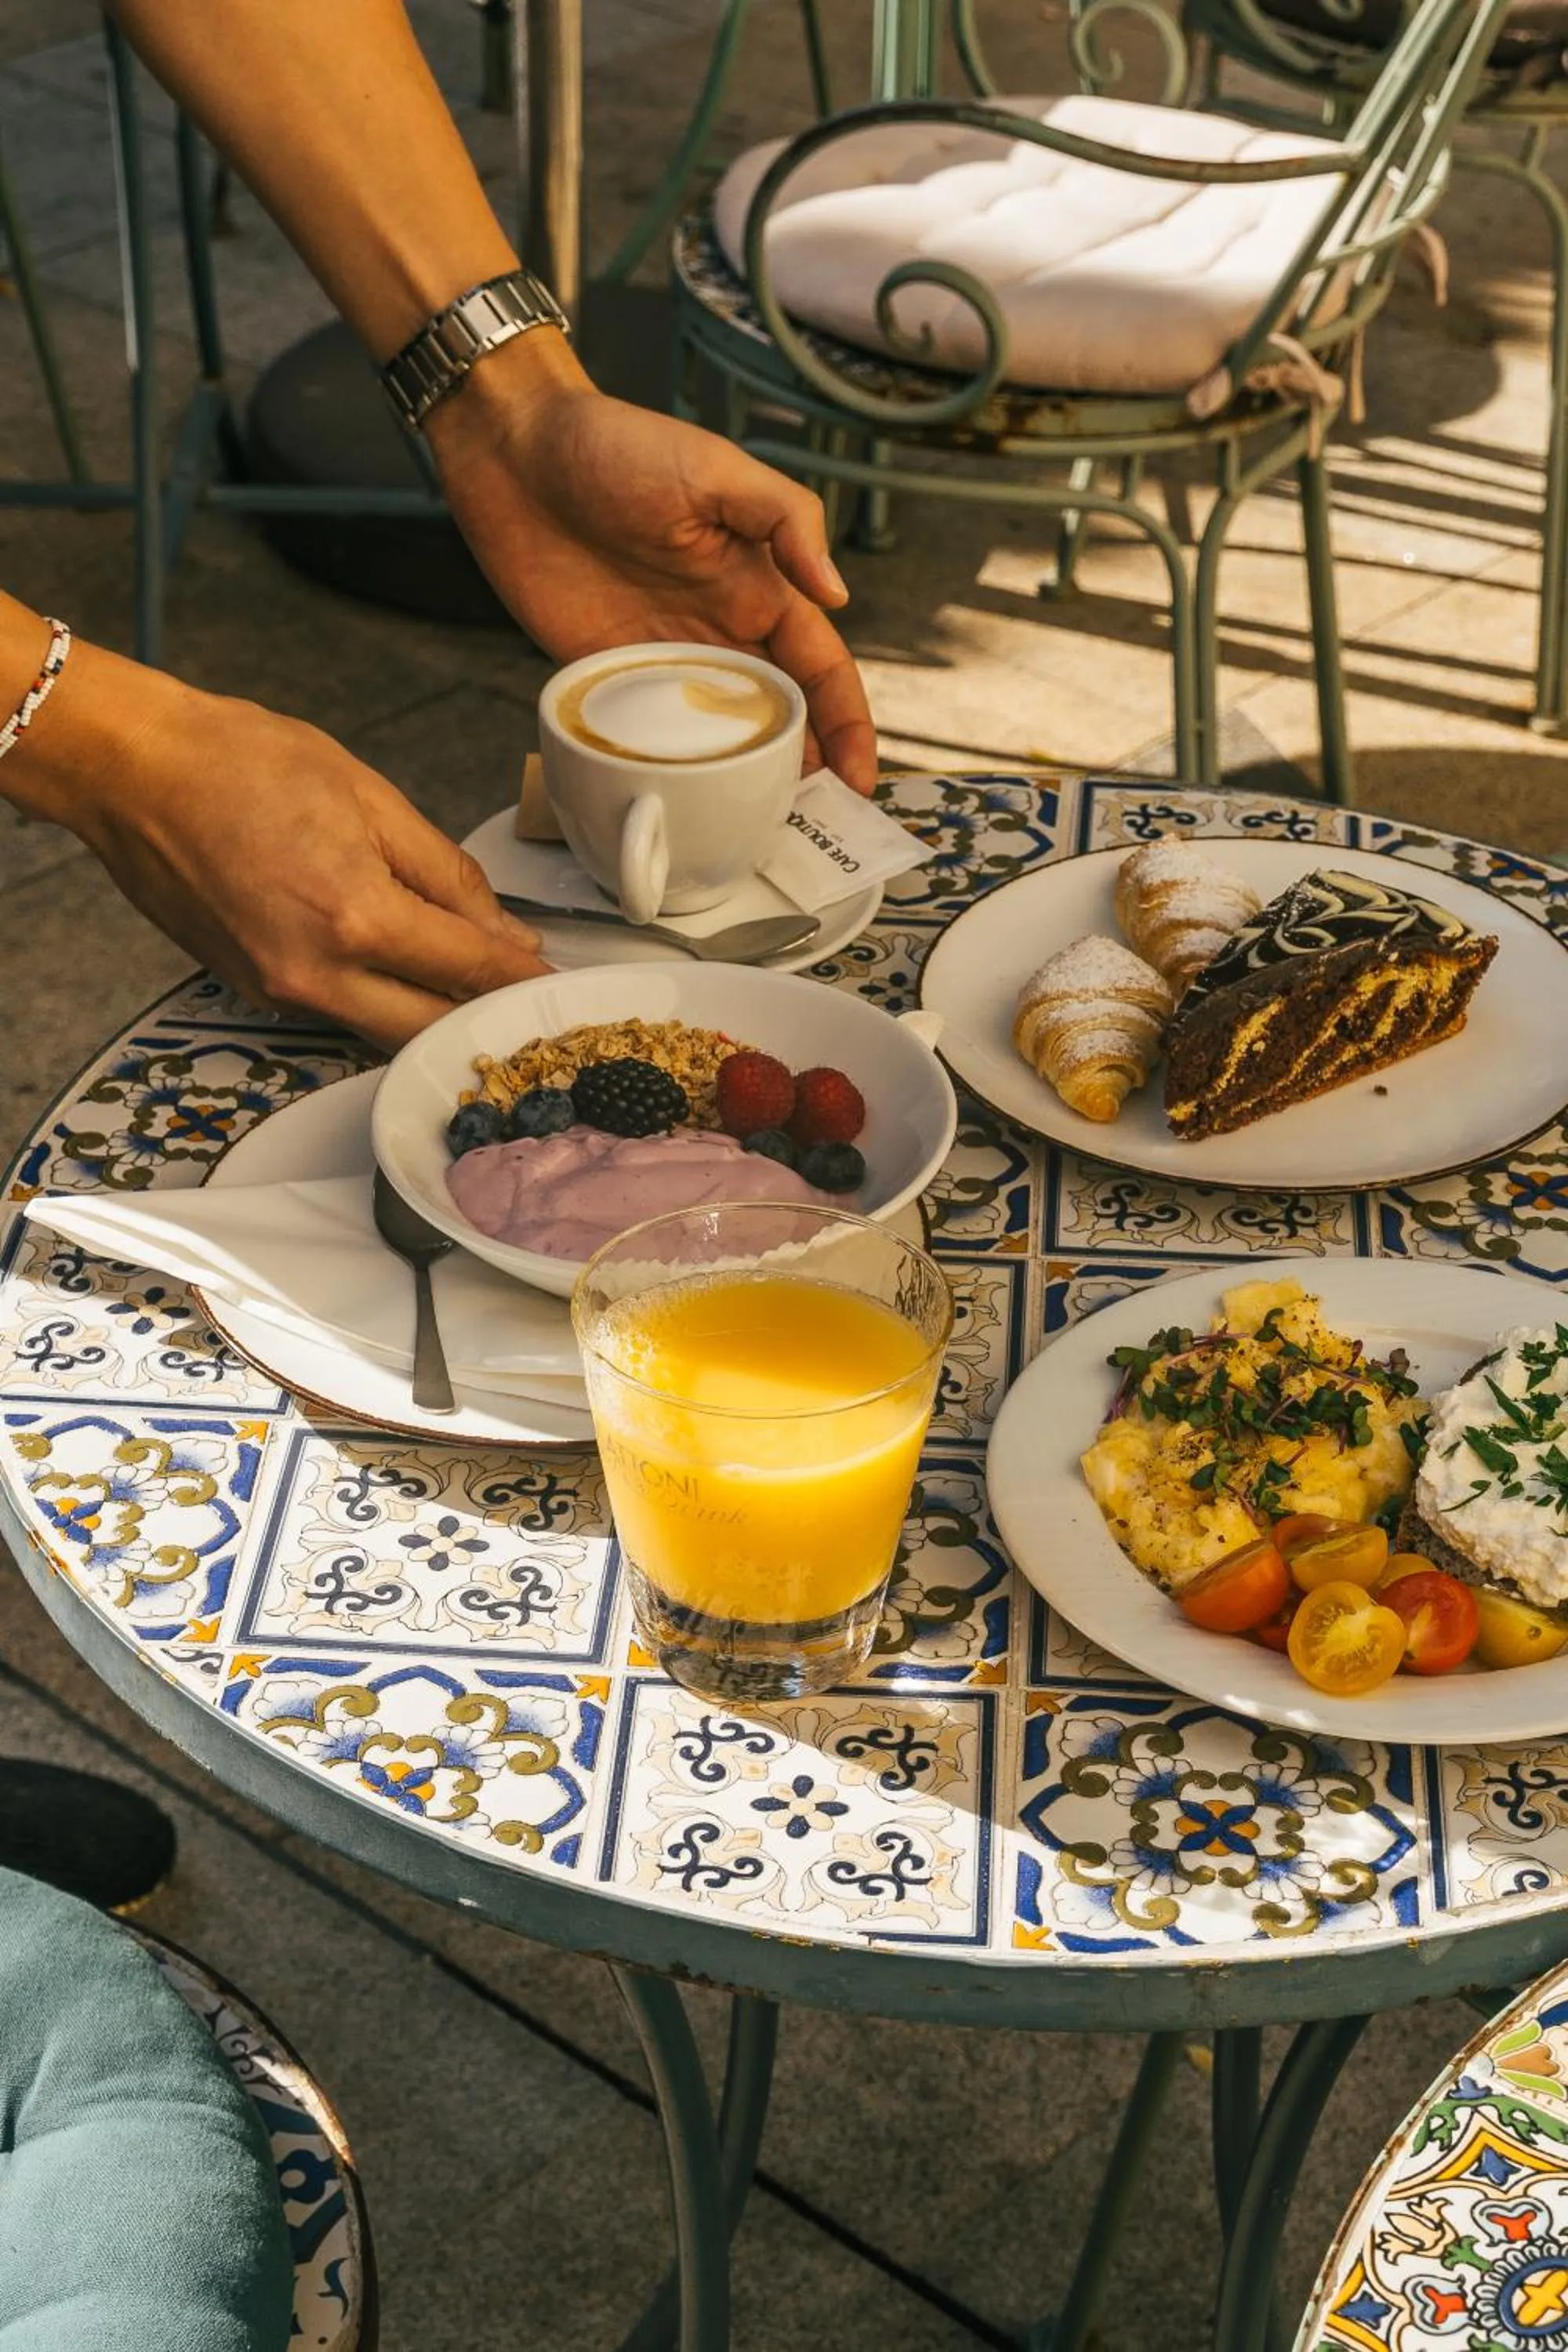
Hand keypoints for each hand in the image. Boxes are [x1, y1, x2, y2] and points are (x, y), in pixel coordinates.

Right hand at [49, 657, 547, 1048]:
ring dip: (433, 1018)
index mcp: (353, 915)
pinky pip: (338, 1013)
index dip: (523, 979)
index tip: (559, 982)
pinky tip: (405, 973)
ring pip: (384, 1032)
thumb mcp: (370, 796)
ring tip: (475, 989)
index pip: (468, 969)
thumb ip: (446, 874)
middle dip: (485, 1017)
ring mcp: (277, 990)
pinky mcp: (252, 991)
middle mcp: (314, 972)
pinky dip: (380, 1002)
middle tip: (527, 999)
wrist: (132, 769)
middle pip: (430, 1028)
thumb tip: (503, 932)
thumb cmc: (239, 761)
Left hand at [428, 337, 878, 791]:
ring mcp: (662, 659)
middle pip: (780, 719)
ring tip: (756, 831)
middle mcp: (718, 632)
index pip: (822, 671)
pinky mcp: (605, 674)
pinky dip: (666, 771)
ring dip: (741, 784)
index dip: (848, 725)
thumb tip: (839, 594)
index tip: (860, 782)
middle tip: (814, 829)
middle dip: (805, 772)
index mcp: (758, 588)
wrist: (514, 453)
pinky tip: (677, 805)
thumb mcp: (717, 470)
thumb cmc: (618, 444)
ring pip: (718, 740)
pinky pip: (645, 735)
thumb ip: (787, 522)